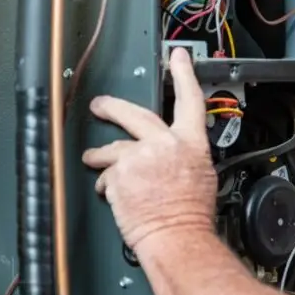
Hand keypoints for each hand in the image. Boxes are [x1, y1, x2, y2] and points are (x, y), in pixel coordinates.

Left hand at [82, 48, 216, 251]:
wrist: (177, 237)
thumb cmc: (190, 215)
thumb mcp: (201, 175)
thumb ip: (183, 156)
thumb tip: (172, 154)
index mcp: (190, 143)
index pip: (189, 100)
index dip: (183, 74)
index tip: (177, 57)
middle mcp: (164, 144)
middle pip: (133, 114)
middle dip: (112, 106)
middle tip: (100, 104)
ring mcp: (138, 157)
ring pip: (113, 148)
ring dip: (100, 155)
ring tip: (93, 159)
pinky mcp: (119, 174)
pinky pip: (106, 175)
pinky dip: (107, 184)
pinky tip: (114, 195)